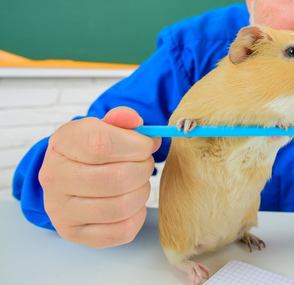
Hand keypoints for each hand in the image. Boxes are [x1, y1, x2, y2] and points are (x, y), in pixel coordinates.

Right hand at [38, 107, 160, 247]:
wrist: (69, 175)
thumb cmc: (91, 150)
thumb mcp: (104, 127)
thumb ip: (122, 120)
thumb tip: (135, 121)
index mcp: (62, 144)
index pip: (101, 144)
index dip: (135, 145)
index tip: (146, 145)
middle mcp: (54, 178)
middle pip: (116, 179)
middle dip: (143, 169)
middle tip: (144, 164)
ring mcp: (61, 210)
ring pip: (121, 207)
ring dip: (141, 193)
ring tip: (138, 183)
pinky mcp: (74, 233)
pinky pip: (122, 231)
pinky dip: (137, 216)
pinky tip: (131, 203)